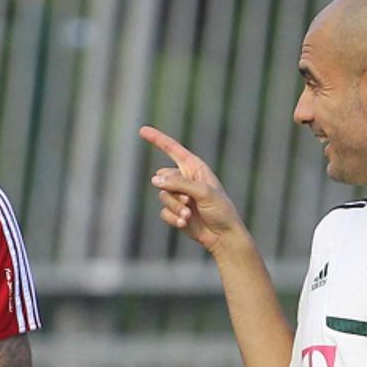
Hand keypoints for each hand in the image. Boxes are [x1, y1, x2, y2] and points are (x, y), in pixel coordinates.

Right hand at [139, 125, 245, 252]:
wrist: (223, 236)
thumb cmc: (220, 210)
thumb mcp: (203, 192)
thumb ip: (179, 183)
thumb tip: (155, 179)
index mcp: (195, 168)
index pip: (173, 150)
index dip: (158, 139)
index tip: (142, 130)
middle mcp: (185, 180)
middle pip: (162, 177)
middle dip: (171, 189)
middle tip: (188, 200)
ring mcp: (180, 196)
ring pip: (162, 196)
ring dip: (175, 207)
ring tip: (189, 215)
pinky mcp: (175, 212)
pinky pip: (164, 212)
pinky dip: (173, 218)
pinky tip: (185, 223)